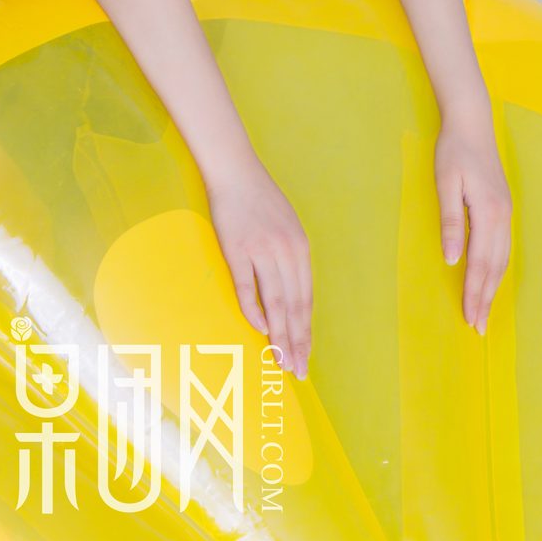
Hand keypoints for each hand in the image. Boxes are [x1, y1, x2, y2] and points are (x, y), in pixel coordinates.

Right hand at [205, 158, 312, 378]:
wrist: (234, 170)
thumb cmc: (259, 198)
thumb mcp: (286, 226)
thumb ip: (290, 258)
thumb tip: (292, 294)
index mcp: (299, 247)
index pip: (306, 298)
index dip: (306, 329)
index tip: (306, 354)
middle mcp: (285, 251)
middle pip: (294, 305)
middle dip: (297, 341)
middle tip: (298, 369)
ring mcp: (261, 250)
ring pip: (275, 302)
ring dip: (280, 335)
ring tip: (282, 360)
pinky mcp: (237, 248)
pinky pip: (247, 286)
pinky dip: (254, 310)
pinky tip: (260, 329)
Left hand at [434, 108, 512, 335]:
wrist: (472, 122)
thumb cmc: (453, 150)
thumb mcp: (446, 182)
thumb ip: (450, 221)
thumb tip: (451, 259)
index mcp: (488, 213)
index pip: (479, 263)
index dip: (474, 292)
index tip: (469, 318)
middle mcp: (502, 217)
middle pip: (495, 268)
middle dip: (486, 299)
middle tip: (478, 328)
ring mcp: (506, 212)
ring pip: (503, 260)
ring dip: (493, 287)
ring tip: (484, 311)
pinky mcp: (503, 208)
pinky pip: (503, 248)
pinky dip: (498, 269)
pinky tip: (491, 279)